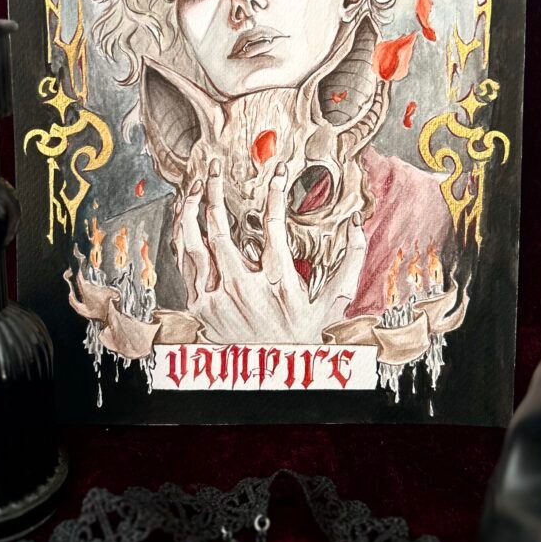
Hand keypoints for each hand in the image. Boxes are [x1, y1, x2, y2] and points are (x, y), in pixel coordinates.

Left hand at [171, 159, 366, 343]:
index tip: (277, 171)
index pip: (274, 223)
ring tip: (193, 187)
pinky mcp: (200, 307)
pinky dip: (182, 237)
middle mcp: (243, 288)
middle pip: (219, 228)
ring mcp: (217, 299)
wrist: (271, 373)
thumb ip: (350, 263)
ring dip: (190, 210)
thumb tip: (358, 226)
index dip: (275, 191)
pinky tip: (185, 219)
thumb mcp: (335, 303)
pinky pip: (185, 264)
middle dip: (213, 190)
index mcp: (278, 282)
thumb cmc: (303, 336)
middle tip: (214, 167)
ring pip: (193, 243)